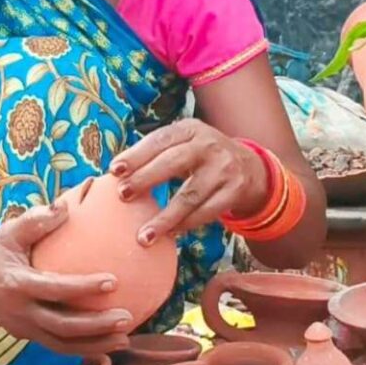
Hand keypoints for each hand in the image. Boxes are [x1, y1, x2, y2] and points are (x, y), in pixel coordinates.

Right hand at [0, 202, 133, 355]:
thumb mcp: (9, 231)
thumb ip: (36, 220)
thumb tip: (66, 206)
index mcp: (16, 283)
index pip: (54, 289)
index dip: (83, 287)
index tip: (113, 281)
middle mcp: (19, 312)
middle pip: (62, 326)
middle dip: (96, 326)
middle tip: (127, 318)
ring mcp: (21, 328)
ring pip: (61, 344)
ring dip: (94, 344)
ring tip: (125, 339)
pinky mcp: (26, 335)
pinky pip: (56, 346)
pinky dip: (82, 349)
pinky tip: (107, 345)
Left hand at [110, 119, 268, 242]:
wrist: (250, 168)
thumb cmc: (201, 157)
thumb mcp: (184, 143)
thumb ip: (156, 153)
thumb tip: (116, 174)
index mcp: (190, 129)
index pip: (159, 140)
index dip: (136, 155)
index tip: (115, 170)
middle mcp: (208, 145)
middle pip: (173, 163)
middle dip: (146, 178)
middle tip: (123, 195)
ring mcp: (224, 169)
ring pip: (190, 195)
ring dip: (165, 218)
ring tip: (144, 236)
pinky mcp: (234, 191)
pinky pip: (206, 212)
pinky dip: (186, 225)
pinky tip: (169, 234)